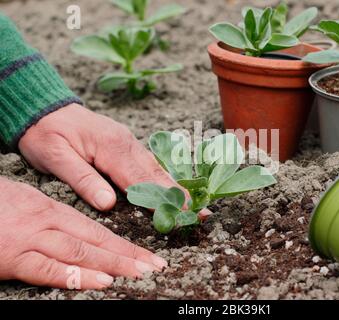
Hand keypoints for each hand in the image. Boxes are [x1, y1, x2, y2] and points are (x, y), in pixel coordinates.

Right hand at [0, 177, 166, 288]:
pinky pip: (47, 268)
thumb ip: (51, 219)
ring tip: (139, 273)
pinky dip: (75, 274)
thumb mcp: (25, 203)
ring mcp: (30, 238)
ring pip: (80, 251)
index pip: (97, 229)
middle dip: (128, 255)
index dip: (124, 243)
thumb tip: (75, 235)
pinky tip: (99, 280)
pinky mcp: (11, 256)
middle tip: (155, 265)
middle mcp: (47, 221)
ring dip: (113, 264)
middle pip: (96, 240)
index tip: (147, 254)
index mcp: (51, 209)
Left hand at [19, 104, 210, 217]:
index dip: (165, 199)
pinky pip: (149, 162)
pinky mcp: (125, 143)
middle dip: (182, 194)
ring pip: (156, 167)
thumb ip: (82, 179)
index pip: (142, 180)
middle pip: (158, 174)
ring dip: (177, 186)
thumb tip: (108, 204)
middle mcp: (127, 143)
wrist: (44, 106)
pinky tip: (173, 186)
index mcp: (112, 148)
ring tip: (196, 203)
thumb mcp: (55, 157)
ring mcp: (128, 142)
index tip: (186, 213)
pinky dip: (164, 176)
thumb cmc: (45, 133)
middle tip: (203, 212)